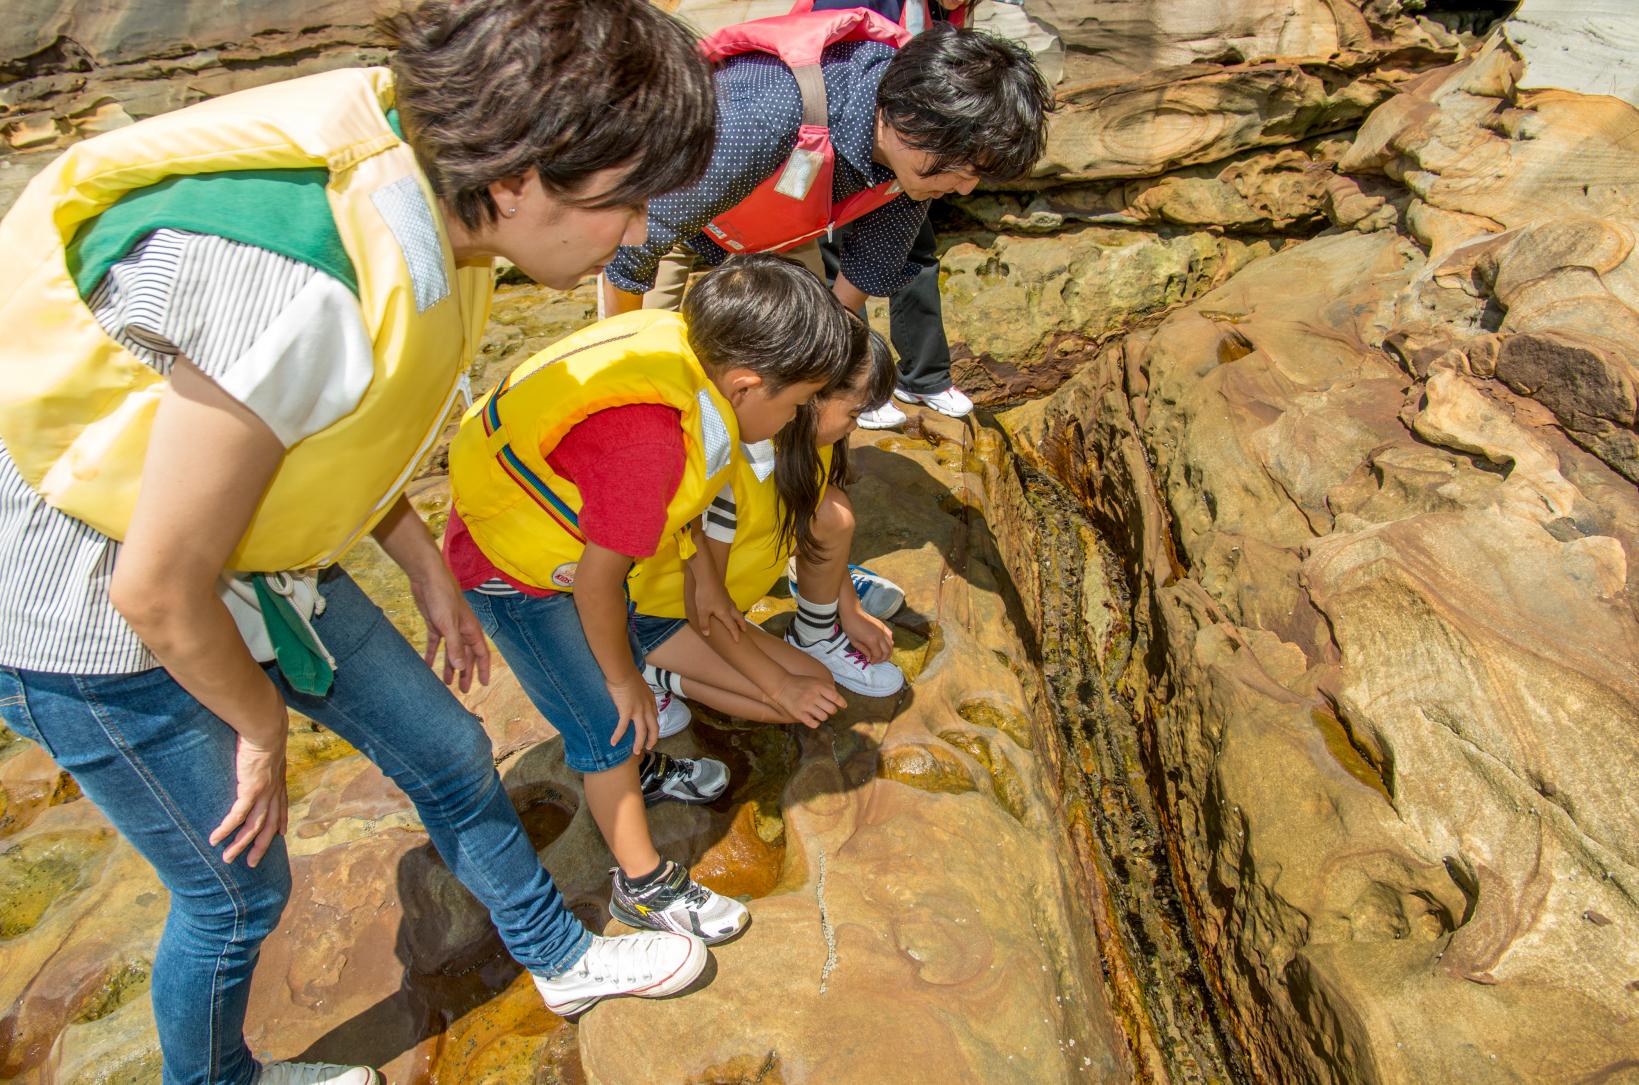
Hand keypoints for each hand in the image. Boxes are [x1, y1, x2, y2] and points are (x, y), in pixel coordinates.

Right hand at [209, 727, 288, 866]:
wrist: (266, 726)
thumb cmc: (263, 733)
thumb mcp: (266, 748)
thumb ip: (262, 757)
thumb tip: (254, 753)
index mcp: (278, 782)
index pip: (281, 808)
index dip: (281, 822)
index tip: (281, 835)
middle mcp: (273, 792)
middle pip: (269, 826)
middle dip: (260, 847)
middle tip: (252, 863)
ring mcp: (263, 793)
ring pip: (253, 827)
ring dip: (240, 844)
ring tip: (227, 858)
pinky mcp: (250, 790)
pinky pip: (238, 816)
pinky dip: (226, 829)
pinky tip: (215, 838)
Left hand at [410, 566, 490, 691]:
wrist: (427, 577)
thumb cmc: (442, 598)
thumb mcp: (448, 625)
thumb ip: (455, 646)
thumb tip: (461, 667)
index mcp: (471, 630)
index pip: (481, 653)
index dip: (483, 669)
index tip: (483, 684)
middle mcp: (462, 630)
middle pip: (467, 655)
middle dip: (466, 672)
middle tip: (463, 689)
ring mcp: (448, 627)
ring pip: (452, 651)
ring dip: (450, 666)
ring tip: (447, 683)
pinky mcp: (435, 624)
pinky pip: (435, 644)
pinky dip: (432, 655)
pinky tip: (427, 665)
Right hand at [607, 673, 659, 752]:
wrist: (622, 671)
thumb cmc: (627, 673)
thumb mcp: (638, 684)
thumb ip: (637, 692)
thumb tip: (631, 694)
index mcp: (650, 700)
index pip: (655, 717)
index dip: (654, 727)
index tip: (650, 733)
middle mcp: (647, 707)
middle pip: (654, 728)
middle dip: (652, 739)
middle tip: (648, 747)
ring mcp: (638, 710)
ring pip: (642, 732)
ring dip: (639, 743)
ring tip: (636, 752)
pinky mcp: (627, 711)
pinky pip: (623, 728)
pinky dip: (618, 736)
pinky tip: (613, 742)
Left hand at [692, 575, 743, 643]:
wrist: (707, 577)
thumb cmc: (704, 595)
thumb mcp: (702, 611)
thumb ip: (704, 623)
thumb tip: (707, 634)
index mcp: (725, 613)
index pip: (732, 626)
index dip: (735, 634)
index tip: (738, 641)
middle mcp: (729, 607)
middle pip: (739, 618)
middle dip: (742, 625)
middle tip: (744, 631)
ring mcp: (728, 599)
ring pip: (737, 610)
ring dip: (739, 617)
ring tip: (738, 620)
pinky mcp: (725, 594)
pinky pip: (733, 605)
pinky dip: (734, 609)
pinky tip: (729, 607)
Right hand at [770, 674, 846, 727]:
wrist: (782, 685)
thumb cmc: (801, 683)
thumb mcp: (815, 680)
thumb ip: (828, 687)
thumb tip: (839, 699)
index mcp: (818, 687)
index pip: (835, 697)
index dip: (842, 703)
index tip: (843, 706)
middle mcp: (812, 696)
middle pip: (832, 709)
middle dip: (832, 710)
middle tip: (828, 708)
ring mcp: (805, 705)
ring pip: (824, 717)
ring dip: (823, 716)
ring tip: (819, 712)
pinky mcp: (799, 714)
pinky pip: (813, 724)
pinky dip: (816, 723)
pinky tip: (814, 719)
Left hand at [840, 603, 893, 663]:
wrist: (852, 613)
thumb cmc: (850, 627)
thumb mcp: (854, 642)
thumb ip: (864, 651)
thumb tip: (869, 658)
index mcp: (872, 641)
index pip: (878, 655)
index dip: (875, 660)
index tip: (870, 662)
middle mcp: (880, 636)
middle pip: (887, 651)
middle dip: (883, 659)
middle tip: (876, 661)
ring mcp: (883, 630)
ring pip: (891, 645)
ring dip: (888, 652)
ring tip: (881, 655)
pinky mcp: (883, 626)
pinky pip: (890, 636)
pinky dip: (889, 643)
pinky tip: (884, 645)